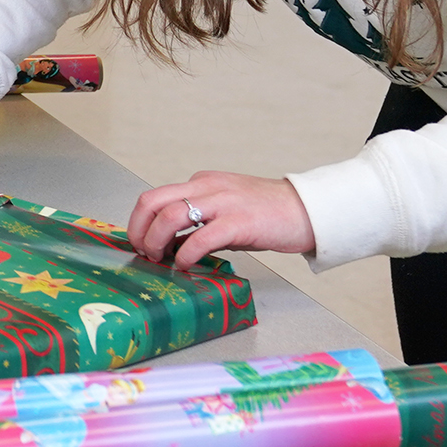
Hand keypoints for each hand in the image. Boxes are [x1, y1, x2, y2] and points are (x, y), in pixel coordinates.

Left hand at [127, 171, 317, 269]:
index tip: (140, 242)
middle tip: (143, 252)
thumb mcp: (226, 209)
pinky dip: (186, 254)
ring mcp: (223, 202)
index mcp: (203, 182)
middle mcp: (208, 187)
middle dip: (138, 230)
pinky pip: (201, 237)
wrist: (307, 211)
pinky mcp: (239, 222)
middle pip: (153, 201)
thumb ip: (200, 222)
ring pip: (170, 215)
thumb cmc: (268, 214)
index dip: (140, 222)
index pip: (156, 196)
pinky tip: (186, 264)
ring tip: (160, 259)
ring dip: (156, 241)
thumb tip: (173, 245)